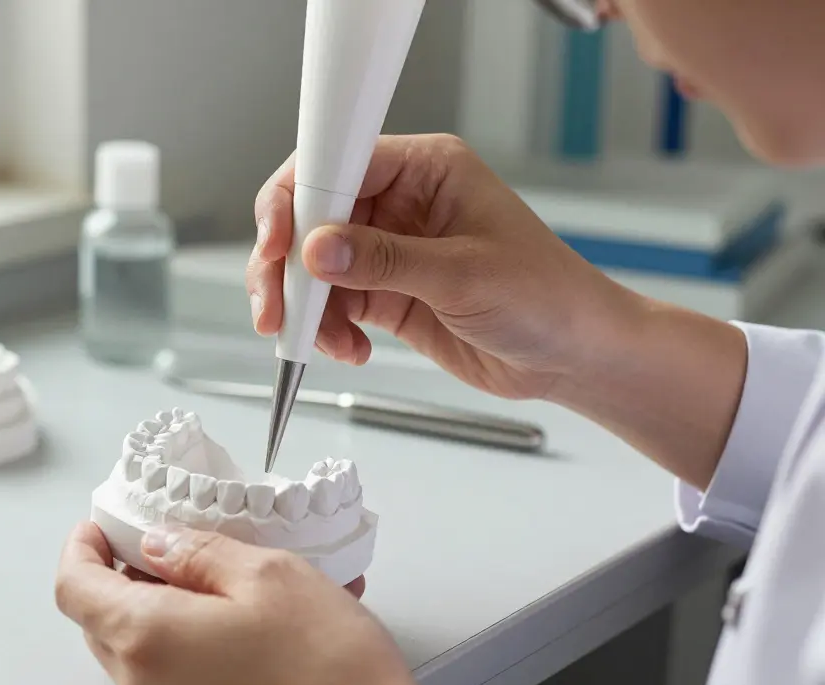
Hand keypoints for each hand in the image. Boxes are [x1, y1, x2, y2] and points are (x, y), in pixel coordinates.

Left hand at [55, 522, 433, 684]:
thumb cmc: (329, 669)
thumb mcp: (267, 575)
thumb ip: (199, 551)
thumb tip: (160, 543)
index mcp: (147, 639)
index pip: (74, 587)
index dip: (82, 548)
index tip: (102, 526)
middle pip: (101, 619)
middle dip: (122, 575)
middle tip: (162, 543)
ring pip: (137, 648)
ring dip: (160, 607)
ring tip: (219, 580)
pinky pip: (169, 675)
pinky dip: (187, 641)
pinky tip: (239, 621)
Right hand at [246, 133, 641, 400]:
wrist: (573, 358)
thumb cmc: (548, 297)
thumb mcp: (464, 275)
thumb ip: (385, 261)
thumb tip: (316, 250)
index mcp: (425, 170)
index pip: (336, 164)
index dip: (295, 200)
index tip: (276, 242)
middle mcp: (401, 203)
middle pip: (311, 218)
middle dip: (285, 264)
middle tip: (275, 306)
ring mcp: (389, 250)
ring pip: (313, 266)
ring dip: (303, 306)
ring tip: (316, 340)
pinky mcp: (385, 293)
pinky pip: (331, 304)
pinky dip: (326, 330)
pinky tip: (349, 349)